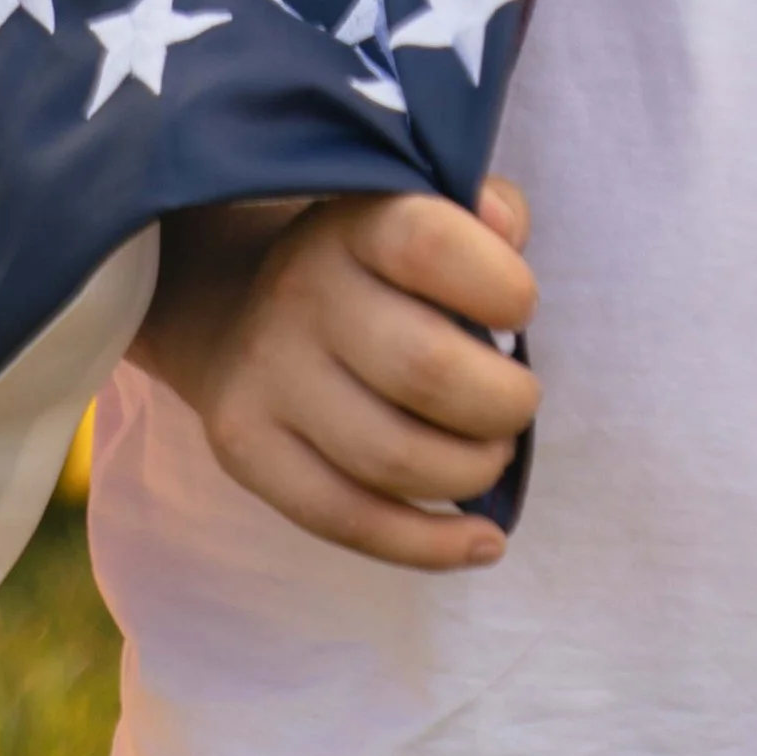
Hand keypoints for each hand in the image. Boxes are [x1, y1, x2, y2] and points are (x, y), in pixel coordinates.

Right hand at [132, 176, 540, 566]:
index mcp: (354, 223)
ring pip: (393, 459)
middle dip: (503, 403)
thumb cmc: (370, 265)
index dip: (501, 287)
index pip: (430, 245)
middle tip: (517, 403)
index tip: (519, 308)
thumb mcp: (421, 210)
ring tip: (491, 454)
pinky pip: (348, 520)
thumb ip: (484, 211)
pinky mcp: (246, 450)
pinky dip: (431, 545)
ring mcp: (266, 376)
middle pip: (425, 369)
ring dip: (472, 472)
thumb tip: (508, 232)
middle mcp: (300, 293)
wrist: (237, 308)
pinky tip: (483, 541)